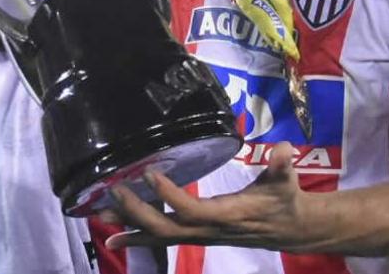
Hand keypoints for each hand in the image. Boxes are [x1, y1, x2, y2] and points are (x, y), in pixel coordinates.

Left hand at [100, 141, 313, 251]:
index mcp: (227, 214)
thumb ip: (283, 167)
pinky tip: (114, 237)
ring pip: (159, 235)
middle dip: (138, 213)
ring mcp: (199, 235)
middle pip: (166, 228)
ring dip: (129, 226)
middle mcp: (208, 229)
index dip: (170, 196)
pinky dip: (136, 237)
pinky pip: (162, 238)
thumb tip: (285, 151)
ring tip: (99, 216)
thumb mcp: (286, 181)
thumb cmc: (284, 199)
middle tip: (113, 193)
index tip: (149, 173)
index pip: (192, 210)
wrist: (288, 228)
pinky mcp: (195, 234)